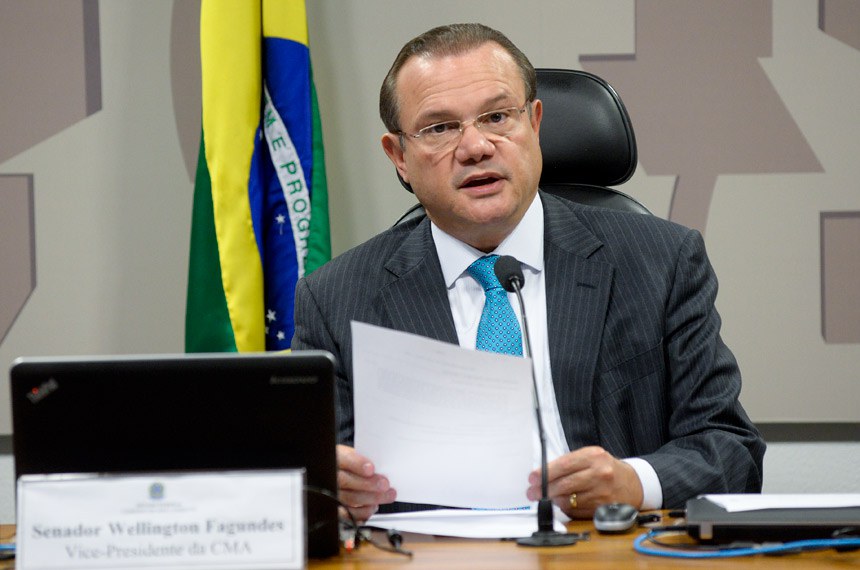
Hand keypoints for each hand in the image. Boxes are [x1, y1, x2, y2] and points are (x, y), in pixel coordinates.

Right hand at [336, 444, 396, 521]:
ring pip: (349, 498)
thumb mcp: (356, 457)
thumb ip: (366, 460)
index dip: (357, 464)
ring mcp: (332, 494)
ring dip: (371, 499)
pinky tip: (373, 506)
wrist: (340, 476)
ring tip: (387, 496)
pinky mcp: (337, 510)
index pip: (343, 459)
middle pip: (345, 481)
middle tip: (385, 485)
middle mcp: (331, 477)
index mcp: (336, 458)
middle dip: (368, 484)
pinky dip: (363, 512)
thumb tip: (382, 468)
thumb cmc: (351, 466)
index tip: (371, 469)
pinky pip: (348, 515)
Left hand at [526, 446, 643, 517]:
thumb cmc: (605, 468)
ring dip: (554, 500)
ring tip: (548, 497)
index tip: (532, 478)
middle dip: (544, 489)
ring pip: (569, 500)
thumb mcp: (590, 457)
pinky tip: (564, 503)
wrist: (632, 483)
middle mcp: (600, 474)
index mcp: (594, 456)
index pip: (564, 464)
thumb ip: (568, 464)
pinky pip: (577, 511)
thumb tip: (541, 476)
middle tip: (532, 492)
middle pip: (565, 484)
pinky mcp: (603, 509)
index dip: (545, 473)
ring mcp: (603, 493)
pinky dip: (566, 508)